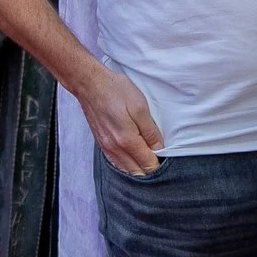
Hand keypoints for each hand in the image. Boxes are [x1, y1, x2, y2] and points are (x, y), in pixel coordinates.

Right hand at [76, 61, 163, 175]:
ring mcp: (106, 147)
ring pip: (125, 170)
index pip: (148, 165)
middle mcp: (115, 148)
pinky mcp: (101, 144)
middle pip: (137, 172)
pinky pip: (116, 163)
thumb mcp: (140, 107)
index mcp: (127, 140)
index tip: (167, 158)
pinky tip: (133, 158)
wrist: (89, 84)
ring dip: (138, 168)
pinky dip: (127, 164)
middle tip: (160, 159)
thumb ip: (151, 131)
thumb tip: (160, 148)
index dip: (160, 164)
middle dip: (150, 170)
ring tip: (148, 158)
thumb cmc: (115, 91)